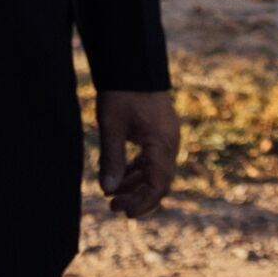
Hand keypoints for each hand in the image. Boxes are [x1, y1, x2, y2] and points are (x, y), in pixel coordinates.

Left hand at [96, 90, 178, 216]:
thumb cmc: (122, 92)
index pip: (158, 185)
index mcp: (162, 144)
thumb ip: (111, 158)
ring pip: (155, 172)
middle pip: (159, 182)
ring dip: (136, 185)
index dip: (143, 203)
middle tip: (112, 207)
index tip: (124, 213)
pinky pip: (152, 159)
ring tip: (113, 196)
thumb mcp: (111, 125)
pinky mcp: (160, 133)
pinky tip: (122, 178)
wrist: (133, 63)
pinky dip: (138, 171)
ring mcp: (167, 139)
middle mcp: (170, 144)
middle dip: (138, 198)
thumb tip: (107, 190)